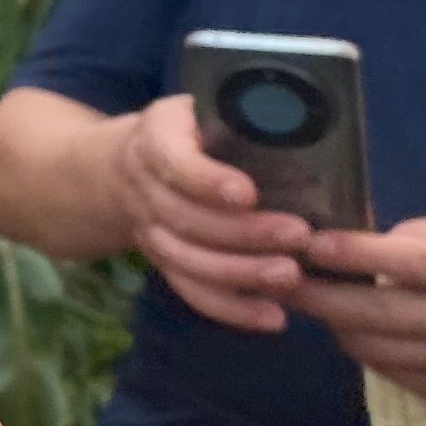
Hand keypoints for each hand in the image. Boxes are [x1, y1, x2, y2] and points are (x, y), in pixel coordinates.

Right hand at [111, 94, 309, 330]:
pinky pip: (188, 289)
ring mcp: (146, 228)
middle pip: (183, 217)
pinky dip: (229, 307)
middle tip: (297, 236)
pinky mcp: (159, 261)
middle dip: (241, 232)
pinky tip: (270, 317)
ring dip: (239, 273)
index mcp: (154, 138)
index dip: (206, 180)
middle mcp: (141, 185)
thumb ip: (240, 119)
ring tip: (290, 276)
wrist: (115, 166)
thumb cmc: (184, 131)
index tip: (247, 193)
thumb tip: (310, 139)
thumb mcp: (201, 108)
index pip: (172, 161)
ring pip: (185, 258)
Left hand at [293, 218, 425, 396]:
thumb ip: (410, 241)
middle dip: (323, 296)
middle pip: (382, 313)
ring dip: (334, 322)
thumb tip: (345, 244)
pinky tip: (344, 325)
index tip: (314, 244)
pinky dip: (361, 346)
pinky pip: (389, 370)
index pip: (415, 262)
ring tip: (304, 299)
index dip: (361, 254)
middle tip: (277, 279)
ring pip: (375, 346)